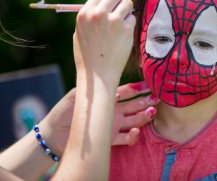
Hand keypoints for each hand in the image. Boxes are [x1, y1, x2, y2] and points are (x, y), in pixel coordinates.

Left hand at [39, 82, 157, 154]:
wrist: (54, 133)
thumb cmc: (65, 110)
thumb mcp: (77, 94)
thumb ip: (94, 89)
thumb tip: (110, 84)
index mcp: (107, 98)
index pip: (126, 91)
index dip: (138, 87)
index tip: (149, 83)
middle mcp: (113, 111)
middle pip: (134, 105)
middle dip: (146, 100)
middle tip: (157, 97)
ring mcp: (113, 125)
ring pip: (134, 120)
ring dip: (144, 116)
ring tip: (152, 112)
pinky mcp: (110, 139)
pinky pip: (125, 138)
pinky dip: (132, 136)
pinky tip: (135, 132)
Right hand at [73, 0, 135, 83]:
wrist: (98, 75)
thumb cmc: (88, 56)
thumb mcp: (80, 33)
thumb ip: (90, 17)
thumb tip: (103, 5)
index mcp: (84, 14)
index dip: (106, 2)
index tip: (109, 11)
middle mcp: (98, 14)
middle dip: (119, 2)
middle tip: (119, 14)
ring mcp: (113, 21)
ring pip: (127, 3)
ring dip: (127, 12)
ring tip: (122, 25)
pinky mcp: (126, 29)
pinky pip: (133, 18)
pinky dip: (131, 25)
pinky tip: (124, 36)